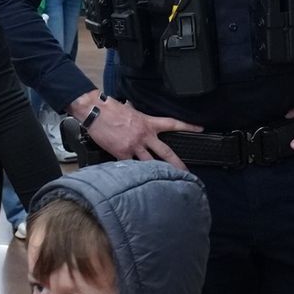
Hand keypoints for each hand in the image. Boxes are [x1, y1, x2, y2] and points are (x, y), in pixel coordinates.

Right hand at [69, 91, 202, 169]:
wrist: (94, 111)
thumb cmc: (108, 108)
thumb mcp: (130, 110)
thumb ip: (138, 116)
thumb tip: (137, 115)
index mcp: (147, 122)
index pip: (172, 123)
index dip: (188, 126)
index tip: (199, 128)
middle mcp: (144, 135)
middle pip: (166, 152)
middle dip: (178, 164)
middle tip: (187, 173)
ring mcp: (133, 145)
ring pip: (150, 163)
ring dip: (158, 174)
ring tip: (165, 184)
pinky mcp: (121, 153)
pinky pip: (129, 166)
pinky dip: (132, 173)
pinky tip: (136, 182)